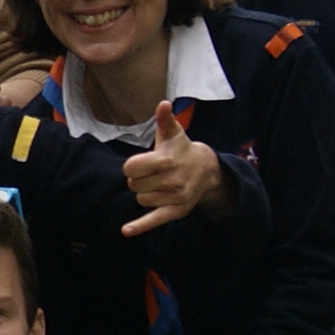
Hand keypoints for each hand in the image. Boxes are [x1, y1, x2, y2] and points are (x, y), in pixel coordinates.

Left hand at [121, 104, 226, 232]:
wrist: (207, 170)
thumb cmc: (181, 149)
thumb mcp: (173, 133)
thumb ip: (165, 119)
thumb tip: (163, 104)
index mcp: (166, 160)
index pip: (131, 168)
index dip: (132, 166)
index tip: (142, 163)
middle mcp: (172, 180)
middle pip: (134, 185)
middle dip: (138, 179)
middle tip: (151, 173)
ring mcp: (175, 197)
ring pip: (141, 200)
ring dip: (145, 193)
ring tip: (158, 184)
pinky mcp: (177, 211)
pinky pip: (154, 220)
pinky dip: (140, 226)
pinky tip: (126, 230)